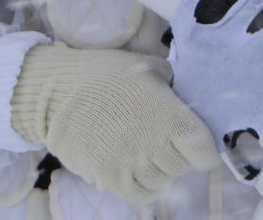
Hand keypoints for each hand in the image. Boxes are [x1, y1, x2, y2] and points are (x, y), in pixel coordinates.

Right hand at [10, 44, 219, 203]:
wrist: (57, 91)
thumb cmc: (104, 73)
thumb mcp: (146, 67)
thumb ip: (171, 85)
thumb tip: (183, 95)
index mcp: (169, 115)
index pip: (205, 152)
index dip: (204, 149)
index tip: (196, 141)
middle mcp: (155, 145)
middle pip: (183, 167)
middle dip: (178, 155)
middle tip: (164, 139)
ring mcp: (132, 165)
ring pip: (162, 182)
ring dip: (159, 170)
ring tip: (145, 151)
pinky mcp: (111, 178)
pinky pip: (141, 195)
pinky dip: (144, 186)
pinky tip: (136, 169)